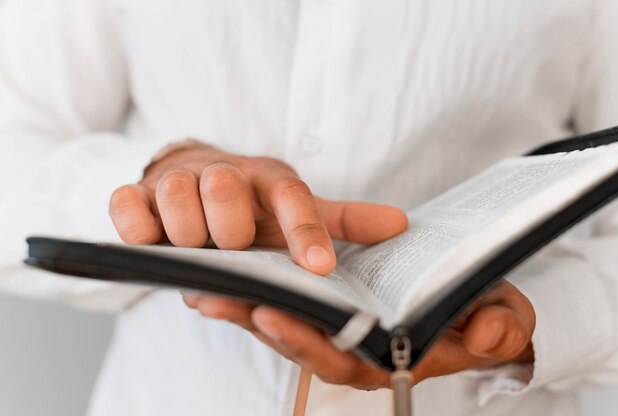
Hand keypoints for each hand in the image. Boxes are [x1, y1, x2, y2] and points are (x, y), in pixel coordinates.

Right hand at [109, 141, 408, 274]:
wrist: (194, 179)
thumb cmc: (251, 207)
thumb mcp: (294, 213)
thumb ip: (340, 222)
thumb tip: (400, 225)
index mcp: (270, 180)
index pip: (294, 202)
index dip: (306, 236)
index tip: (319, 271)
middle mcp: (226, 174)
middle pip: (225, 192)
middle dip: (228, 231)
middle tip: (230, 247)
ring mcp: (179, 180)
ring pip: (177, 197)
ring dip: (186, 233)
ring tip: (195, 246)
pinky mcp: (137, 192)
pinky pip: (127, 206)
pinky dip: (137, 227)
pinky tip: (152, 238)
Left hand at [183, 279, 534, 389]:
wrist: (469, 301)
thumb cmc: (482, 308)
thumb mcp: (503, 315)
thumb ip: (500, 327)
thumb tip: (483, 338)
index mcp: (391, 359)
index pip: (344, 361)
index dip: (308, 343)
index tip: (273, 316)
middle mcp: (356, 354)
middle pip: (301, 346)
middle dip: (262, 324)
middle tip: (227, 298)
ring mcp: (335, 334)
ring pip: (284, 327)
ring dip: (245, 309)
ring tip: (208, 286)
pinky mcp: (322, 313)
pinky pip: (282, 307)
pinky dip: (251, 294)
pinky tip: (221, 278)